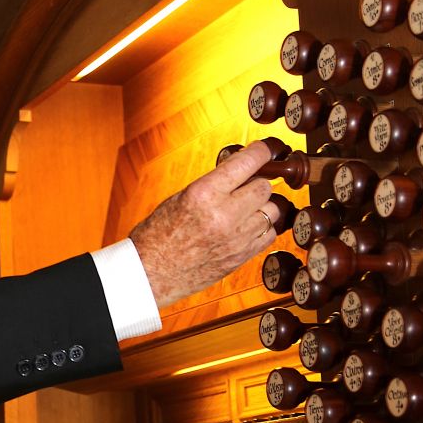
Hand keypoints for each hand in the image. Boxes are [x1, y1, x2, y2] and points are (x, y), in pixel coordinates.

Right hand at [128, 140, 277, 308]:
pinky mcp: (242, 256)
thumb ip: (211, 186)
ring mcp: (236, 238)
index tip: (266, 150)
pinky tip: (248, 226)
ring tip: (245, 207)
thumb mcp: (179, 199)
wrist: (151, 272)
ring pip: (272, 210)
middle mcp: (224, 215)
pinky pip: (269, 234)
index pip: (247, 163)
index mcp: (203, 195)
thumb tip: (237, 174)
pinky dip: (262, 227)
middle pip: (264, 188)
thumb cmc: (157, 236)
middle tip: (247, 184)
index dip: (261, 153)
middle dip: (257, 182)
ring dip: (261, 206)